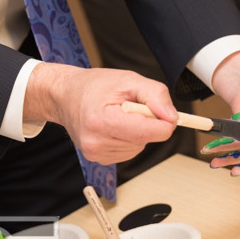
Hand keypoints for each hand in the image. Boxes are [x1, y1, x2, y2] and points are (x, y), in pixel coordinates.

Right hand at [24, 63, 177, 163]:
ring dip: (138, 131)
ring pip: (139, 147)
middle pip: (145, 140)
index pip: (147, 132)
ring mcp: (96, 153)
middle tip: (133, 107)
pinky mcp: (98, 159)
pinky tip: (116, 126)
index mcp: (102, 120)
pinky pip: (129, 151)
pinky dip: (129, 139)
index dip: (164, 124)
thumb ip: (156, 95)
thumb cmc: (94, 86)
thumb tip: (172, 117)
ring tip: (121, 115)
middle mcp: (96, 141)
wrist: (66, 96)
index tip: (167, 114)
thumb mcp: (129, 79)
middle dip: (149, 124)